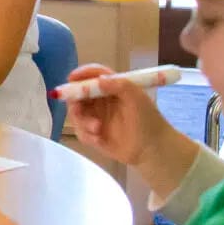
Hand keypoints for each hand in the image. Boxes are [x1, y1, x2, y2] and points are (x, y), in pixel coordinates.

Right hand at [61, 62, 182, 174]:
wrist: (152, 149)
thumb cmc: (147, 120)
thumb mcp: (137, 98)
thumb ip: (119, 85)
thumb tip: (99, 79)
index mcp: (112, 88)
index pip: (93, 76)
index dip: (81, 75)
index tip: (72, 79)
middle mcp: (101, 101)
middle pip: (78, 94)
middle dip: (75, 101)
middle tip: (78, 110)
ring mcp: (95, 117)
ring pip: (76, 114)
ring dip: (82, 121)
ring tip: (97, 129)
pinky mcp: (93, 134)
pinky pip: (80, 132)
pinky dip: (86, 135)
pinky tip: (98, 140)